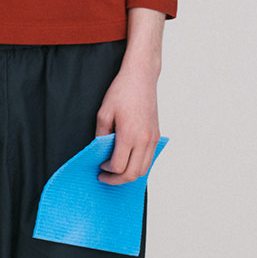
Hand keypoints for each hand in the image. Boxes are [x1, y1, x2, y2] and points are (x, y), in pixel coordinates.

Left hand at [95, 56, 159, 184]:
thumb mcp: (104, 113)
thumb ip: (101, 136)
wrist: (141, 77)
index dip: (107, 171)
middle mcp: (144, 140)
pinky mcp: (157, 135)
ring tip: (116, 171)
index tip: (99, 167)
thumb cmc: (122, 91)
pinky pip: (149, 159)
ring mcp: (153, 139)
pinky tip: (128, 160)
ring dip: (129, 174)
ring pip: (143, 169)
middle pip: (132, 174)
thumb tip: (99, 152)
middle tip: (104, 177)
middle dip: (117, 180)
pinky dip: (138, 165)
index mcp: (130, 135)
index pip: (119, 166)